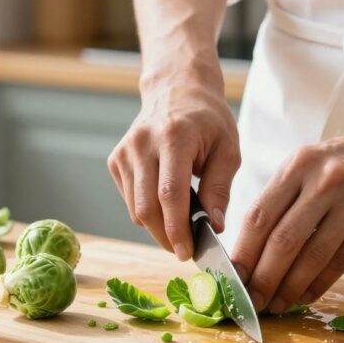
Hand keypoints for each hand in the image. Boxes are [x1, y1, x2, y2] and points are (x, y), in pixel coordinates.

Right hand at [108, 62, 239, 260]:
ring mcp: (125, 151)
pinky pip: (130, 199)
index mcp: (174, 137)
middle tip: (185, 250)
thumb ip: (221, 188)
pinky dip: (147, 211)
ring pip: (135, 208)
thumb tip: (215, 225)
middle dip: (166, 236)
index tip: (187, 252)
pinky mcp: (116, 160)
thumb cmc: (208, 120)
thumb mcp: (228, 149)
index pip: (170, 194)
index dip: (177, 229)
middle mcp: (142, 143)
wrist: (177, 90)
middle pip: (147, 207)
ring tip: (180, 227)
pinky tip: (165, 204)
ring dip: (157, 227)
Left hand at [230, 120, 343, 312]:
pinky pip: (341, 261)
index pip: (260, 214)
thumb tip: (251, 248)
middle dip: (262, 277)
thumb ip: (284, 197)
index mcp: (299, 164)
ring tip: (277, 304)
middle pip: (282, 239)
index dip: (243, 252)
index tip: (231, 278)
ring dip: (289, 287)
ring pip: (312, 255)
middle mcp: (325, 180)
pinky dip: (319, 284)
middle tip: (251, 301)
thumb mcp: (312, 163)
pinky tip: (305, 296)